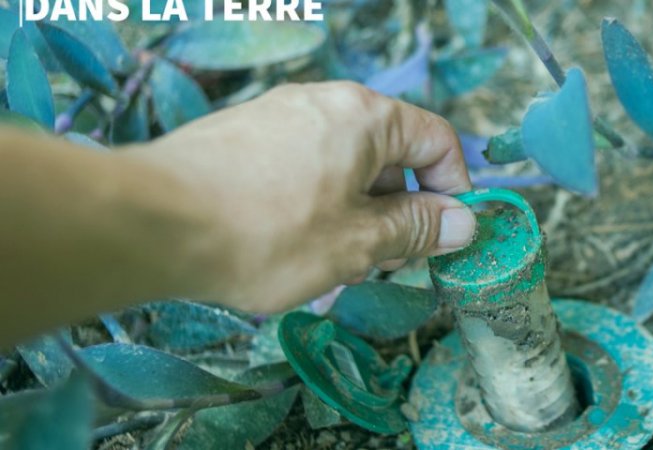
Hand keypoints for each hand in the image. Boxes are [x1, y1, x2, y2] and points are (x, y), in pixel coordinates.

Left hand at [123, 81, 475, 312]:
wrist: (152, 222)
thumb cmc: (267, 234)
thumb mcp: (357, 243)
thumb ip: (417, 228)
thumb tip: (465, 223)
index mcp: (364, 116)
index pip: (436, 139)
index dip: (452, 188)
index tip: (443, 235)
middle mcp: (322, 102)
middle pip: (387, 152)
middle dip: (397, 209)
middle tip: (382, 261)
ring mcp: (277, 115)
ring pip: (342, 164)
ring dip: (354, 213)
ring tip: (331, 262)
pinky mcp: (243, 136)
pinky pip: (301, 165)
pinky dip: (314, 203)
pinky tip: (289, 244)